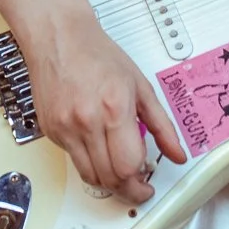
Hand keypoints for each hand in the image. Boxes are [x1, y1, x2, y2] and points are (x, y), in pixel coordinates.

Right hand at [16, 12, 187, 203]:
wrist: (60, 38)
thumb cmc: (98, 55)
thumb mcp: (141, 86)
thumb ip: (162, 125)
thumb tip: (177, 153)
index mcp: (114, 109)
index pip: (128, 167)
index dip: (140, 184)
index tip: (147, 186)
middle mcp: (87, 122)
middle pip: (108, 178)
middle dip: (127, 190)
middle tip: (138, 186)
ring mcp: (65, 128)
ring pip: (89, 176)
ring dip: (108, 183)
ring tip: (120, 172)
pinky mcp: (51, 131)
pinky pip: (73, 160)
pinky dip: (90, 163)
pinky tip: (99, 149)